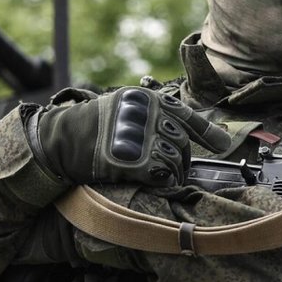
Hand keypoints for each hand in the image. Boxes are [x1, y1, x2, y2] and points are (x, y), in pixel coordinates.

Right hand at [35, 87, 230, 186]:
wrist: (59, 142)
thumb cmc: (90, 128)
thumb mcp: (122, 110)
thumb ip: (151, 117)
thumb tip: (178, 134)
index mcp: (145, 99)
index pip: (185, 116)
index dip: (207, 132)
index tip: (222, 143)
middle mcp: (147, 114)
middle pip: (181, 142)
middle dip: (182, 159)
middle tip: (175, 169)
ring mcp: (143, 137)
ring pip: (176, 160)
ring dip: (173, 172)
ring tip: (163, 176)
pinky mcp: (137, 160)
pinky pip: (164, 174)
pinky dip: (165, 181)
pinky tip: (157, 182)